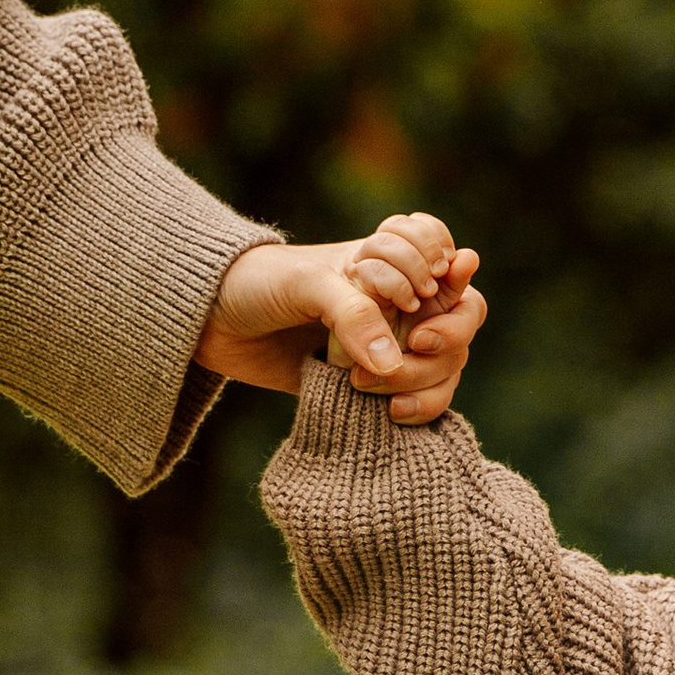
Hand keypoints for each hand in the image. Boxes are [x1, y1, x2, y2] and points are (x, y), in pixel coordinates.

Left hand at [195, 212, 486, 423]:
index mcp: (390, 260)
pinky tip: (393, 414)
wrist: (212, 324)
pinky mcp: (376, 385)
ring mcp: (391, 344)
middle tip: (414, 346)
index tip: (424, 290)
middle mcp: (401, 301)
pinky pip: (423, 400)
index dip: (451, 278)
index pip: (449, 260)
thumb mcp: (306, 286)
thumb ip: (351, 315)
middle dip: (448, 337)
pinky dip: (421, 409)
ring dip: (428, 380)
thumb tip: (392, 361)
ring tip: (378, 390)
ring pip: (448, 364)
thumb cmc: (259, 285)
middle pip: (462, 318)